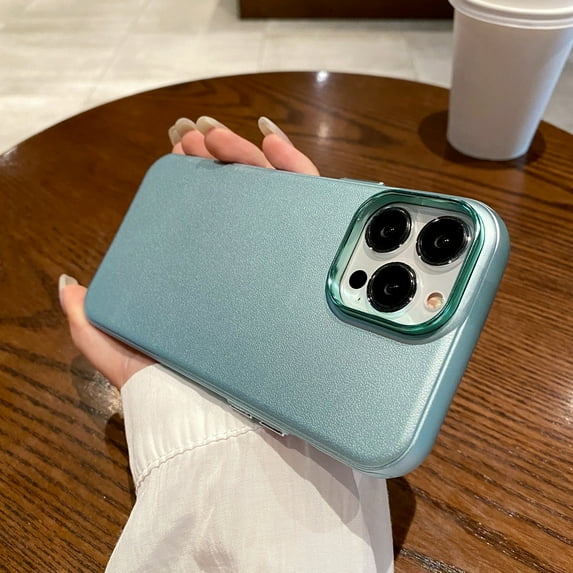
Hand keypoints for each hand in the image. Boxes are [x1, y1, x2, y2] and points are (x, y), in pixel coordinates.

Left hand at [60, 116, 319, 388]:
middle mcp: (250, 271)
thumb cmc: (176, 391)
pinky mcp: (311, 269)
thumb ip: (92, 323)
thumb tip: (70, 286)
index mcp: (211, 282)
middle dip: (217, 158)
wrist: (226, 424)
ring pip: (274, 195)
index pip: (207, 216)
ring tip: (218, 137)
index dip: (193, 177)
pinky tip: (271, 142)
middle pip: (241, 199)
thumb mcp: (122, 353)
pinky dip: (295, 168)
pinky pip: (313, 208)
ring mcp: (282, 268)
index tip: (177, 151)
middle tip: (194, 138)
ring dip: (247, 155)